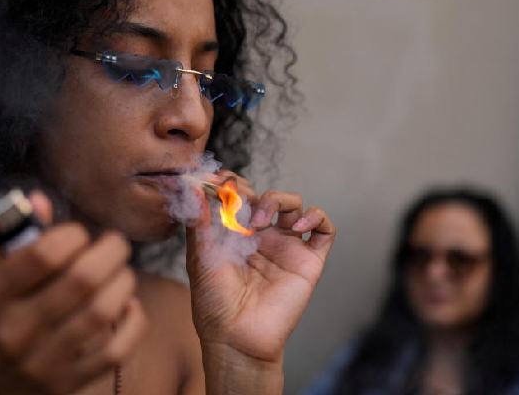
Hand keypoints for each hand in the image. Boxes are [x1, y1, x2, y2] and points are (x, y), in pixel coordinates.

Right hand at [0, 192, 146, 394]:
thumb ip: (14, 239)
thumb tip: (40, 199)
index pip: (42, 255)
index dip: (72, 235)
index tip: (79, 234)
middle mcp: (12, 331)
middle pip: (81, 280)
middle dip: (109, 252)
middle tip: (115, 244)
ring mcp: (41, 363)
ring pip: (101, 312)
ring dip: (123, 282)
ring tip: (121, 272)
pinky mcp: (66, 385)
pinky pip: (116, 350)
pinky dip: (132, 322)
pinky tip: (127, 305)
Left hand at [186, 173, 334, 363]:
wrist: (236, 336)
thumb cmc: (214, 301)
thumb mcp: (200, 255)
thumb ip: (200, 221)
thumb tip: (194, 188)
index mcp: (236, 233)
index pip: (242, 195)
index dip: (234, 184)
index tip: (221, 182)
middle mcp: (263, 237)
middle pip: (267, 195)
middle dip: (254, 192)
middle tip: (241, 201)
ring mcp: (286, 247)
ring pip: (296, 205)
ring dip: (281, 200)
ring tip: (263, 220)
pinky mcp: (308, 260)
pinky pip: (325, 229)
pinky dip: (315, 217)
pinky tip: (297, 226)